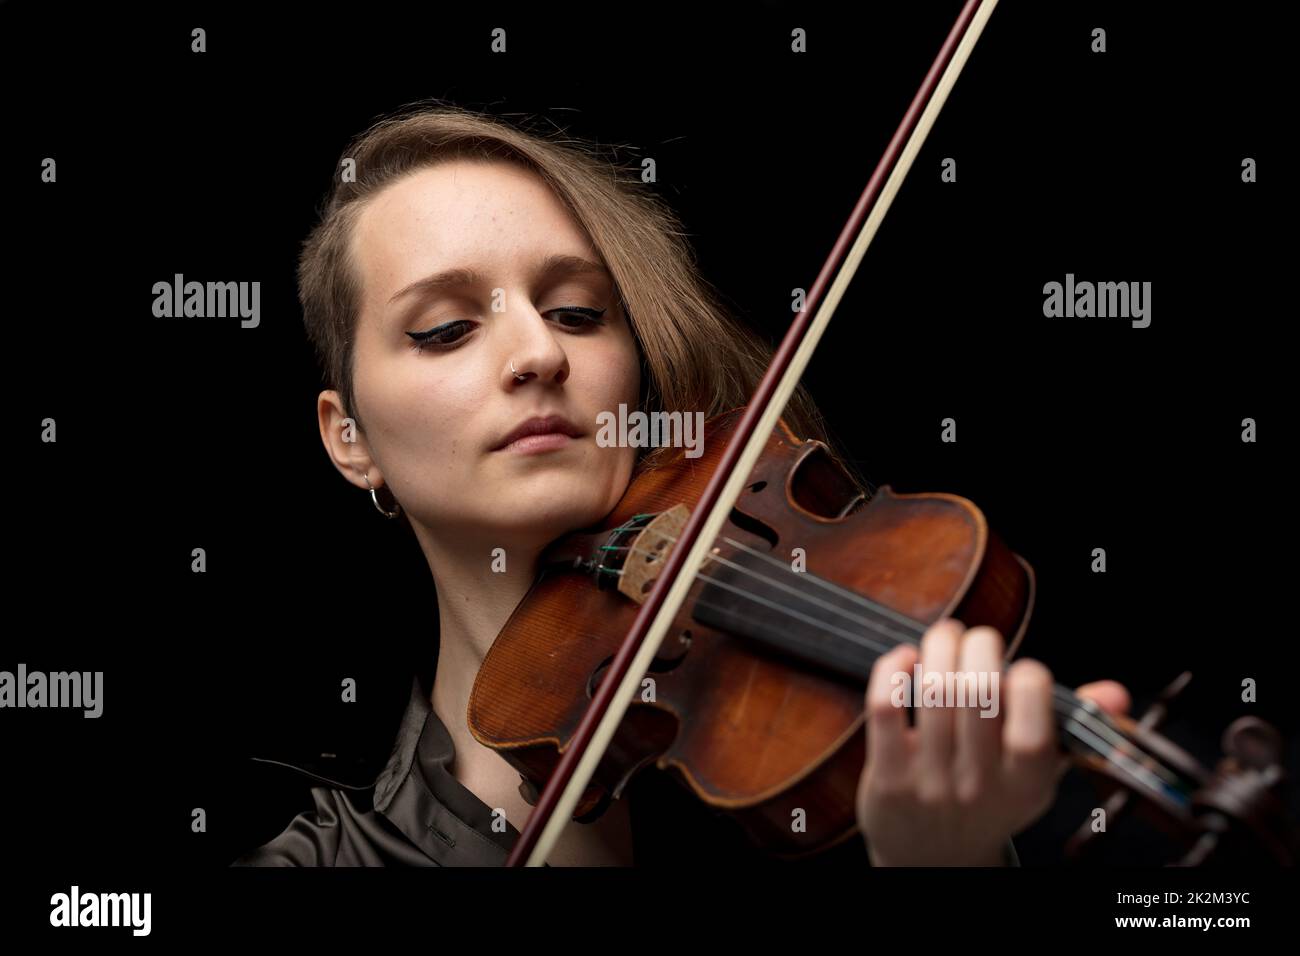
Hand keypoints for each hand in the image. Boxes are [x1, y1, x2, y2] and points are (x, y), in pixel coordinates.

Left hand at [855, 617, 1128, 864]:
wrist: (931, 857)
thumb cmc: (988, 795)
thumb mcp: (1035, 773)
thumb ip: (1073, 728)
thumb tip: (1115, 693)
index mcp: (1027, 784)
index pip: (1034, 726)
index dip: (1029, 681)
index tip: (1022, 669)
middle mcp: (980, 786)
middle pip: (979, 693)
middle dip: (980, 645)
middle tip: (978, 637)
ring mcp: (931, 783)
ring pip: (934, 691)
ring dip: (940, 646)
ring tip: (947, 636)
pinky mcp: (888, 778)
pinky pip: (885, 709)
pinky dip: (892, 671)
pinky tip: (905, 659)